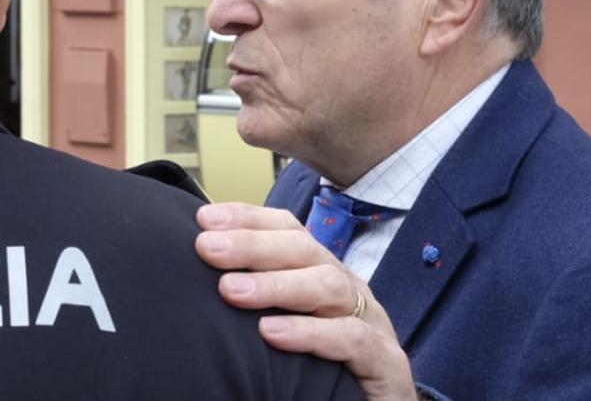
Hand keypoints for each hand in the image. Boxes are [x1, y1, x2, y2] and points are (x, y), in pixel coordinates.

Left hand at [196, 202, 417, 400]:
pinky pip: (352, 339)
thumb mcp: (290, 325)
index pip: (290, 232)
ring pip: (329, 286)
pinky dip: (312, 333)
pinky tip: (273, 333)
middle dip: (254, 245)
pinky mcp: (386, 362)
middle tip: (207, 247)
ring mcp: (372, 323)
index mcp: (324, 275)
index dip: (249, 220)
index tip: (204, 220)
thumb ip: (257, 301)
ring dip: (277, 284)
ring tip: (230, 289)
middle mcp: (348, 290)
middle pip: (305, 251)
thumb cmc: (326, 371)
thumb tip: (206, 277)